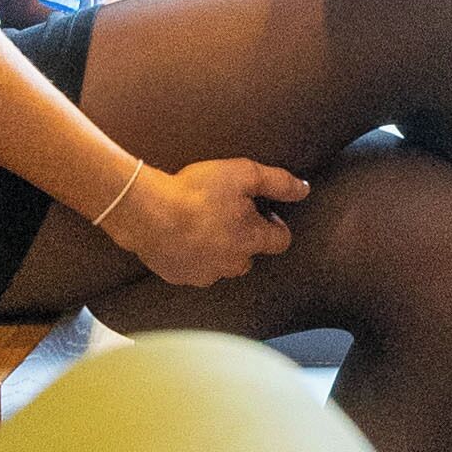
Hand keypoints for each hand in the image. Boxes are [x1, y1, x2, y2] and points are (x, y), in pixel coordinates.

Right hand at [117, 157, 304, 287]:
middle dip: (245, 238)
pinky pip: (194, 269)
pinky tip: (182, 235)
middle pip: (250, 256)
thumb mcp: (243, 174)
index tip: (263, 211)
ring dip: (218, 249)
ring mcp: (205, 274)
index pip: (281, 241)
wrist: (147, 212)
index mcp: (252, 240)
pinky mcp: (179, 277)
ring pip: (221, 265)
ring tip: (202, 224)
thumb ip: (278, 182)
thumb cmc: (196, 191)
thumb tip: (304, 189)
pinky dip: (192, 256)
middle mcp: (232, 263)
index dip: (276, 224)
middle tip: (226, 214)